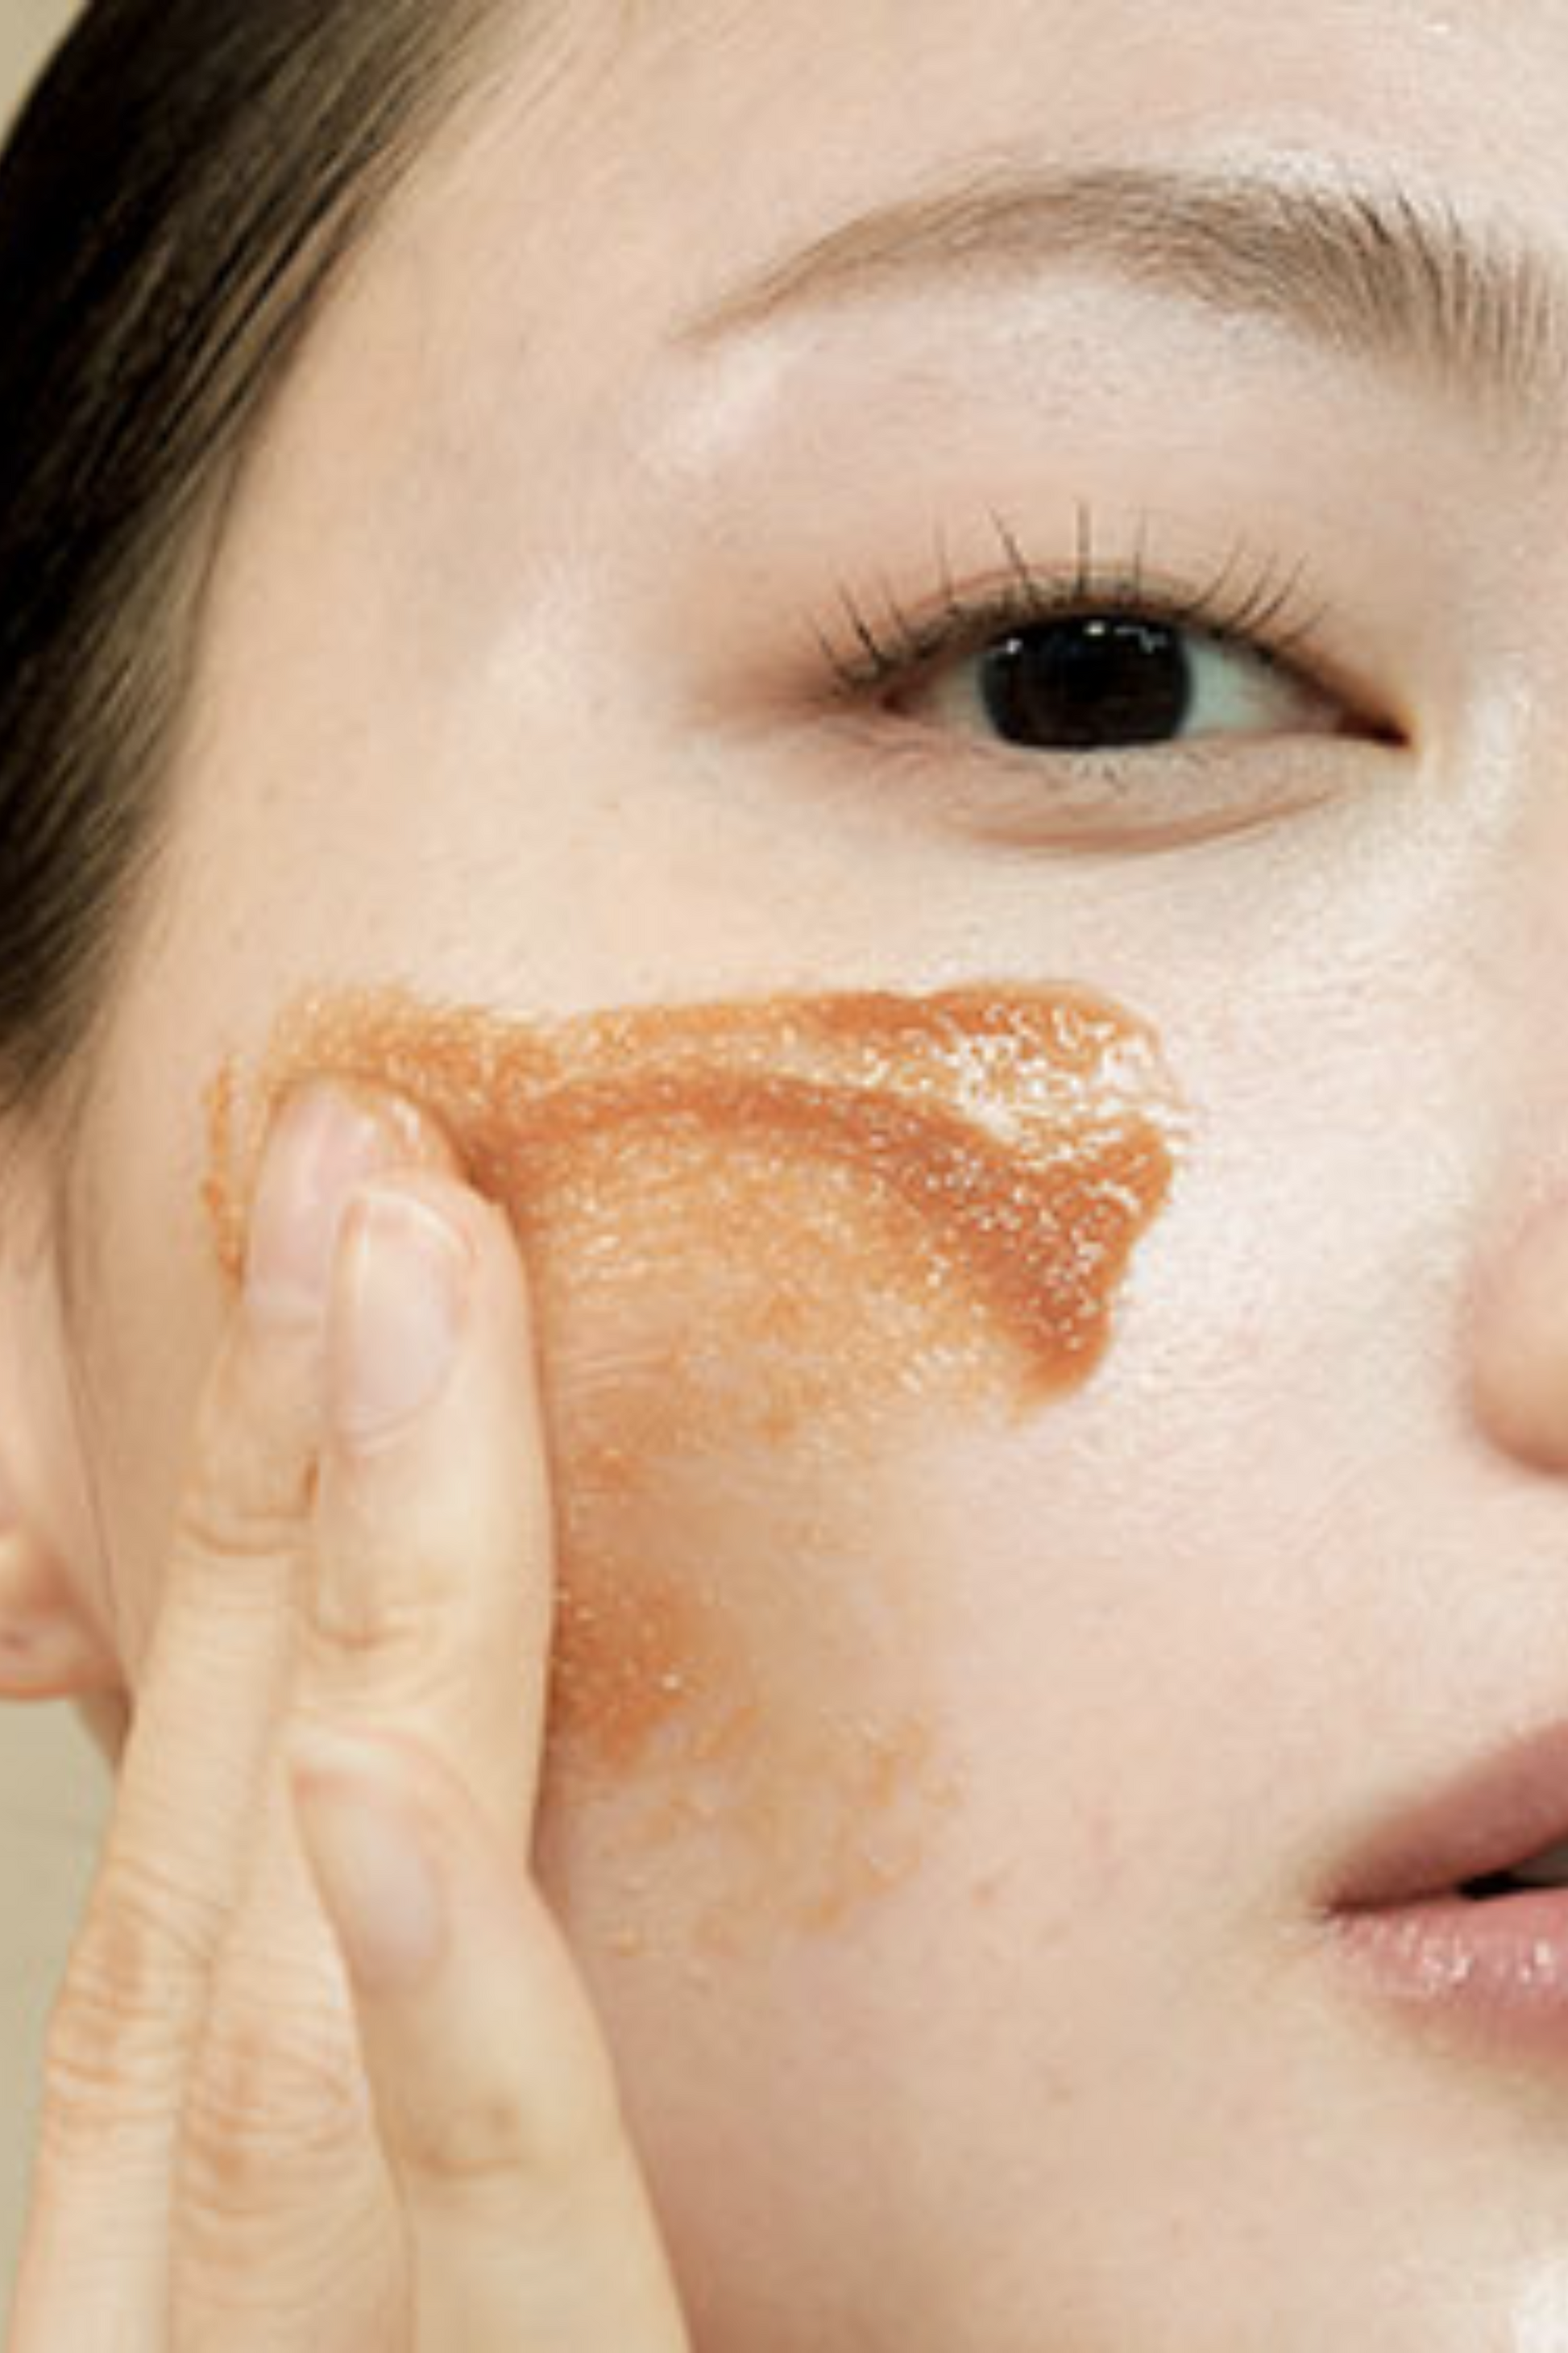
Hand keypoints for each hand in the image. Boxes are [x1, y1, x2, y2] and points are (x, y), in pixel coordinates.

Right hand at [7, 1080, 691, 2347]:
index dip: (258, 1511)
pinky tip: (377, 1800)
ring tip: (400, 1297)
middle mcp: (207, 2275)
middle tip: (368, 1161)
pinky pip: (489, 2260)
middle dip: (289, 1467)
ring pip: (304, 1979)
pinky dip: (439, 2030)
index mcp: (201, 2218)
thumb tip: (445, 1797)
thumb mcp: (390, 2297)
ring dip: (349, 1608)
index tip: (348, 1257)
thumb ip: (425, 2092)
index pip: (214, 1805)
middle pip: (233, 1817)